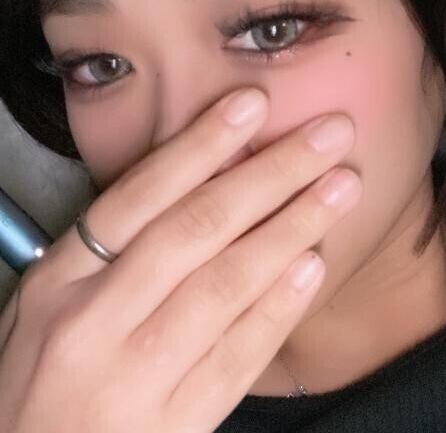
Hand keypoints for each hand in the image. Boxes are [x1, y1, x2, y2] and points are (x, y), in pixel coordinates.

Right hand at [0, 87, 360, 432]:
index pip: (143, 194)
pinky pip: (238, 356)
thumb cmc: (46, 369)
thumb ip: (118, 244)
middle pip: (199, 227)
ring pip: (227, 284)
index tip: (254, 104)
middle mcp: (96, 320)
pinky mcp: (175, 424)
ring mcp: (136, 376)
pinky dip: (281, 305)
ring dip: (292, 227)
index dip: (202, 143)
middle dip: (272, 173)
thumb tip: (204, 177)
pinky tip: (314, 263)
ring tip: (341, 187)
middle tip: (330, 135)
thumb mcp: (56, 295)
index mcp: (62, 279)